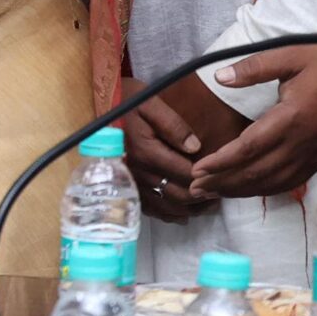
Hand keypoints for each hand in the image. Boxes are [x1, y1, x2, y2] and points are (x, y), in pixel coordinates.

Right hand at [117, 75, 213, 220]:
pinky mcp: (124, 186)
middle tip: (220, 192)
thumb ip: (173, 124)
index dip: (209, 180)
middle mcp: (137, 172)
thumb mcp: (149, 102)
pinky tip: (182, 211)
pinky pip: (149, 208)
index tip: (224, 179)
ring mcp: (129, 182)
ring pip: (166, 206)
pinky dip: (168, 214)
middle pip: (178, 195)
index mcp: (146, 151)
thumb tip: (195, 148)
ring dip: (189, 208)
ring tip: (206, 203)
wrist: (92, 105)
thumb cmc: (123, 101)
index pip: (187, 174)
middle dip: (203, 197)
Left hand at [189, 40, 316, 200]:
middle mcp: (304, 142)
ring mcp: (316, 152)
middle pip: (258, 171)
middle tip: (194, 188)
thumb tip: (219, 77)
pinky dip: (267, 189)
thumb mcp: (290, 54)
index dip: (222, 162)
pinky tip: (249, 189)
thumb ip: (253, 67)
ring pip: (275, 181)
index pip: (250, 148)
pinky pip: (292, 180)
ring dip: (242, 190)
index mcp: (292, 117)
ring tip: (214, 193)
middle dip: (224, 182)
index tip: (197, 170)